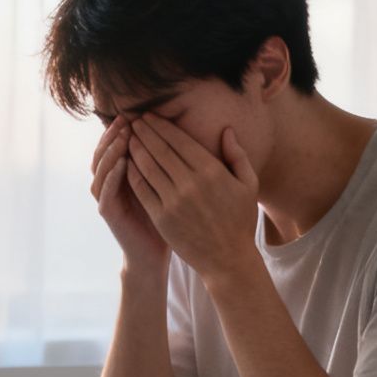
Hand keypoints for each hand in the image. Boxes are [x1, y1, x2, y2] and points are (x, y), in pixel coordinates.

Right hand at [90, 115, 168, 270]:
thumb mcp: (167, 186)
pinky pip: (104, 190)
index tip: (141, 112)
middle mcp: (110, 183)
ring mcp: (107, 197)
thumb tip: (182, 134)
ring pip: (101, 168)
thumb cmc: (165, 219)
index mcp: (123, 175)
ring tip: (124, 136)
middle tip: (127, 119)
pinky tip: (122, 162)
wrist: (154, 254)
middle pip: (105, 151)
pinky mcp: (108, 213)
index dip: (126, 128)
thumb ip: (167, 162)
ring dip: (111, 150)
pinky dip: (111, 175)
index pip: (119, 144)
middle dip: (114, 134)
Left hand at [123, 114, 260, 283]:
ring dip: (135, 149)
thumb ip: (237, 155)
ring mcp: (173, 201)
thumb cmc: (240, 220)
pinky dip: (133, 174)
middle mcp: (190, 183)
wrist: (228, 259)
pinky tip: (127, 163)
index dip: (161, 126)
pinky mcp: (161, 217)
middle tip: (133, 120)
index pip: (179, 141)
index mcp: (211, 171)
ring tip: (128, 137)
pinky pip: (142, 189)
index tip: (150, 116)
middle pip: (160, 150)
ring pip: (148, 167)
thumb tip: (226, 130)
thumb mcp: (248, 185)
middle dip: (144, 132)